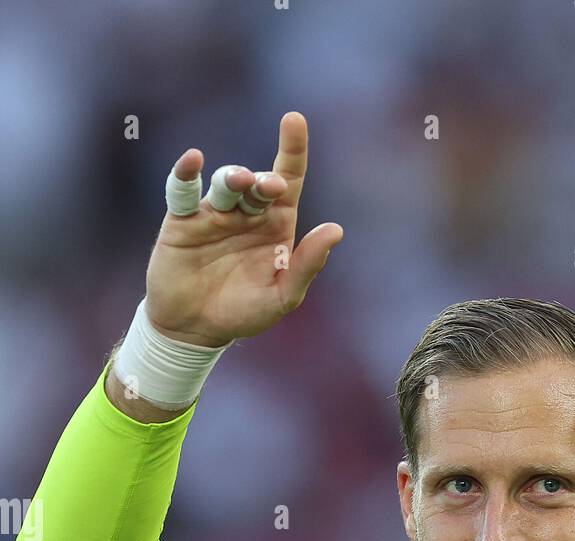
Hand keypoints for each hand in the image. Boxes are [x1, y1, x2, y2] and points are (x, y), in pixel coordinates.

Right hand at [144, 112, 342, 345]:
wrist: (195, 330)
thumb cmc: (243, 313)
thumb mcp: (283, 296)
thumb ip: (307, 265)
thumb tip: (336, 229)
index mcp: (276, 225)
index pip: (288, 178)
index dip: (292, 149)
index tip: (294, 120)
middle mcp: (246, 213)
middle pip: (258, 182)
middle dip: (265, 180)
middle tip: (271, 187)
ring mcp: (214, 213)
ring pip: (226, 183)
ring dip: (234, 178)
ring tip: (241, 182)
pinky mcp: (182, 220)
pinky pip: (182, 190)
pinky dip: (185, 173)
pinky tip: (193, 161)